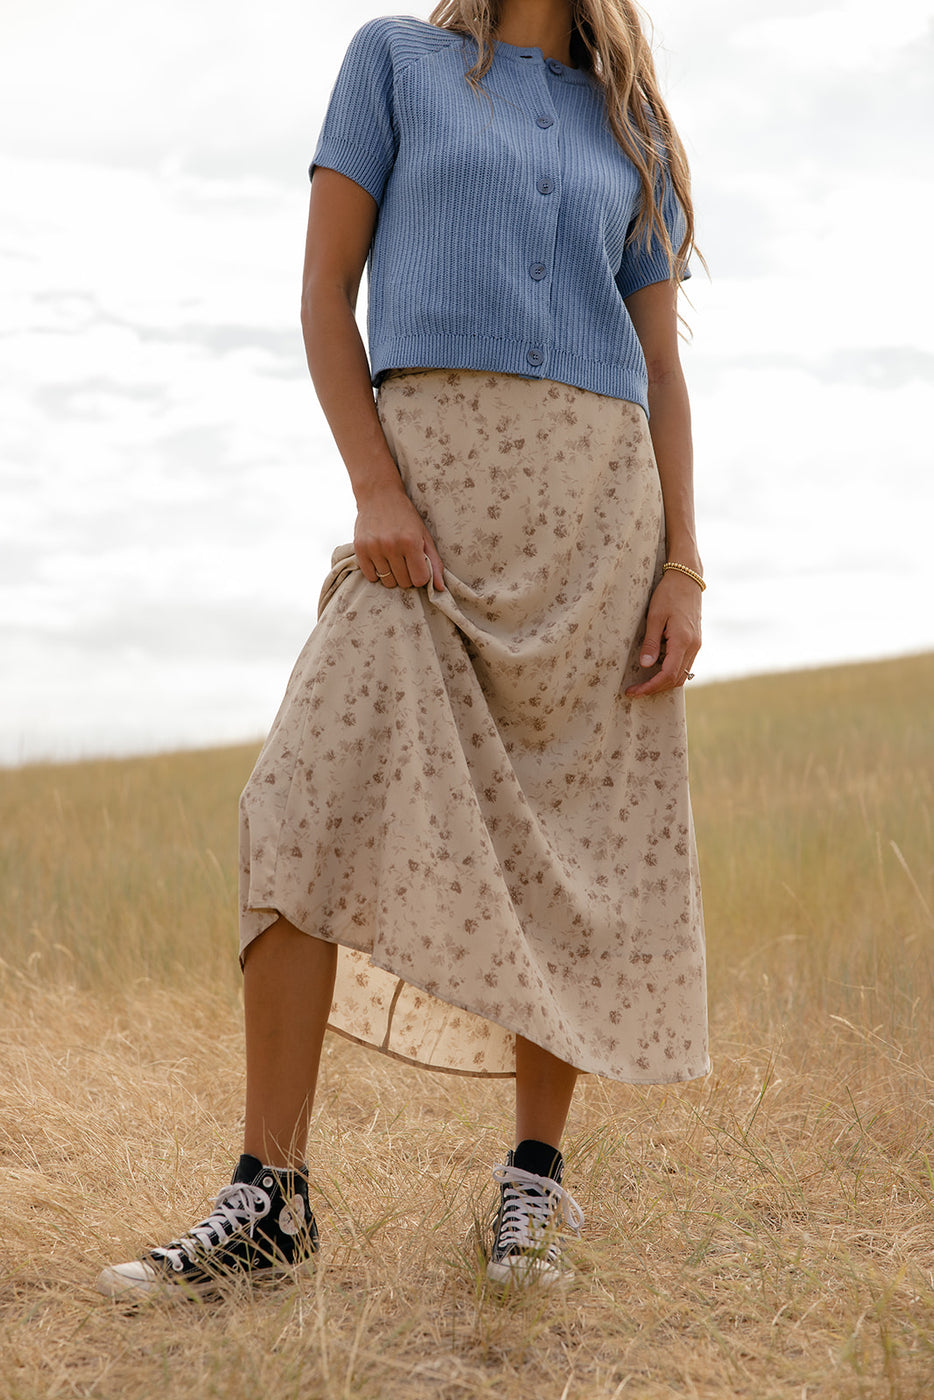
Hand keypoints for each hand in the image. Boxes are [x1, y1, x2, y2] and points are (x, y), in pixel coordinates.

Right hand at [354, 486, 444, 590]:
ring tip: (392, 558)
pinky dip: (377, 572)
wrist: (379, 495)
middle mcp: (391, 545)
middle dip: (407, 575)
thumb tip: (440, 588)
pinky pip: (371, 576)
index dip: (420, 576)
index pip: (419, 580)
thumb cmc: (406, 516)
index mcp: (410, 542)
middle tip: (405, 561)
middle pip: (403, 583)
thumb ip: (434, 562)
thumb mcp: (424, 535)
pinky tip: (381, 559)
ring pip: (387, 581)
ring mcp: (374, 547)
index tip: (418, 567)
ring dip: (392, 574)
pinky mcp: (359, 548)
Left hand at [625, 569, 700, 696]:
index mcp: (683, 641)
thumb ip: (651, 642)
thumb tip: (645, 666)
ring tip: (643, 683)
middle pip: (676, 679)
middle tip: (635, 690)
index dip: (650, 687)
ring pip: (682, 674)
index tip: (634, 691)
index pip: (668, 675)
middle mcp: (693, 646)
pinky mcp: (695, 642)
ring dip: (663, 682)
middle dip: (655, 688)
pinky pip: (684, 665)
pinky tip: (656, 670)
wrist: (687, 578)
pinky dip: (671, 673)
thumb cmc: (669, 594)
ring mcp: (696, 645)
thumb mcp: (655, 616)